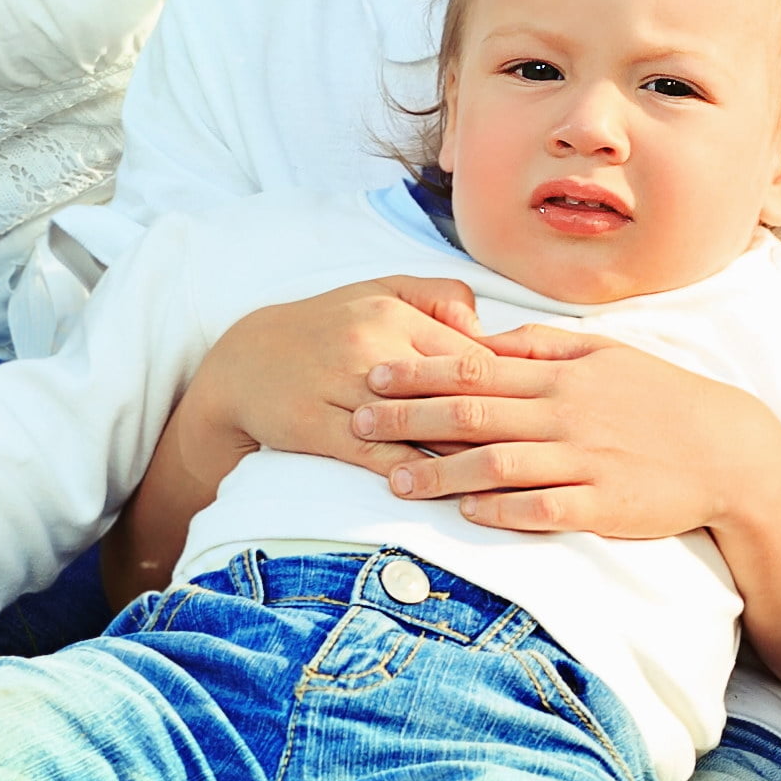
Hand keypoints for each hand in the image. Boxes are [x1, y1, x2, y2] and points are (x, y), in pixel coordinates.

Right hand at [175, 279, 505, 462]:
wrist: (243, 363)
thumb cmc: (323, 327)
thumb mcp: (377, 290)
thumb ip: (437, 297)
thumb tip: (487, 327)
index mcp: (392, 314)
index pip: (469, 356)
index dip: (509, 390)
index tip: (538, 415)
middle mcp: (370, 347)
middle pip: (451, 392)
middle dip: (496, 425)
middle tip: (536, 454)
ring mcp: (341, 389)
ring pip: (418, 427)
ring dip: (462, 455)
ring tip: (502, 477)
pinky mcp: (317, 427)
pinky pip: (375, 455)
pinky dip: (412, 474)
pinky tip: (442, 490)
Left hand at [351, 325, 780, 540]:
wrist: (725, 451)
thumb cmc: (657, 399)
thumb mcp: (603, 353)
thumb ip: (539, 345)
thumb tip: (481, 339)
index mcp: (560, 374)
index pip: (475, 367)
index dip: (418, 372)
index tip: (372, 375)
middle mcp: (565, 414)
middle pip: (473, 413)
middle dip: (409, 419)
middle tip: (358, 425)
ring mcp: (583, 460)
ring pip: (498, 464)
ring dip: (441, 472)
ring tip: (395, 480)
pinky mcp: (602, 505)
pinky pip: (542, 508)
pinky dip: (501, 510)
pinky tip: (466, 512)